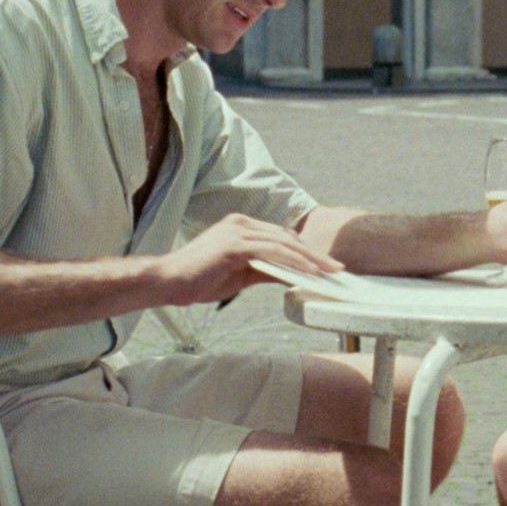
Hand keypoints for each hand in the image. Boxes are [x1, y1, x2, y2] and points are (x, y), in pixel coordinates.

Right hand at [157, 212, 343, 305]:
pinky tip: (310, 270)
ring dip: (311, 258)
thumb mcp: (240, 275)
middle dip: (315, 254)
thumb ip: (264, 270)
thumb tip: (290, 275)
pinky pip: (272, 252)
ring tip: (331, 271)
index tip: (325, 265)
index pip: (282, 238)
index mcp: (242, 227)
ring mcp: (238, 231)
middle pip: (287, 238)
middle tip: (338, 268)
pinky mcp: (235, 244)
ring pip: (284, 243)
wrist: (168, 282)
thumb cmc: (199, 279)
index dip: (305, 252)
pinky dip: (294, 261)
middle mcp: (242, 223)